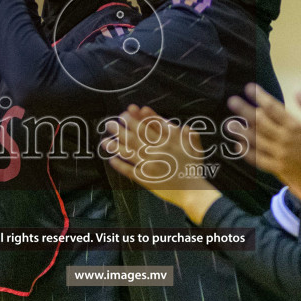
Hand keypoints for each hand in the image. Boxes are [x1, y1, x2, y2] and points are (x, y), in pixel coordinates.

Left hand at [102, 105, 219, 220]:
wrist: (192, 191)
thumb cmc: (193, 169)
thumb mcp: (196, 148)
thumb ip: (190, 135)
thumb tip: (184, 126)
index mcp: (170, 141)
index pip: (152, 124)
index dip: (139, 116)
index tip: (130, 109)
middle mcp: (159, 150)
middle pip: (137, 134)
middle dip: (122, 126)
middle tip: (111, 122)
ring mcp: (151, 164)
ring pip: (129, 151)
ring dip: (115, 145)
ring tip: (104, 140)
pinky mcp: (146, 178)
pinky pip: (130, 170)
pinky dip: (120, 165)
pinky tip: (111, 159)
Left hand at [229, 85, 300, 204]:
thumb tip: (297, 91)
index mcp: (295, 126)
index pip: (273, 108)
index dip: (260, 97)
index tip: (249, 88)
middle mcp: (284, 139)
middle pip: (260, 122)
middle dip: (244, 110)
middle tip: (231, 101)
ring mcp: (279, 155)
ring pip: (256, 141)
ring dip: (241, 132)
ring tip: (229, 124)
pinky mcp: (278, 168)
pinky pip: (259, 161)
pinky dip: (248, 154)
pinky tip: (238, 147)